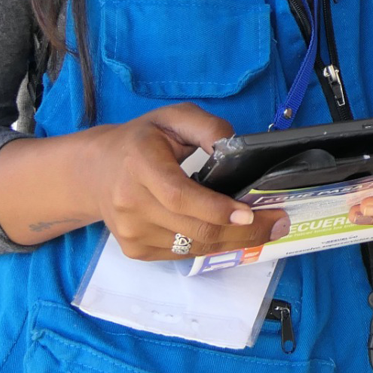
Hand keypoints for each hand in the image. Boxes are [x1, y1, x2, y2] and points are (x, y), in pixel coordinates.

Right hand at [80, 103, 288, 261]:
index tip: (250, 213)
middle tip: (277, 223)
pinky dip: (211, 245)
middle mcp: (130, 204)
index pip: (180, 196)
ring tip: (264, 228)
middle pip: (193, 229)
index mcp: (139, 165)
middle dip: (243, 231)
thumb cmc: (140, 141)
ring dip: (233, 241)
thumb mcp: (172, 118)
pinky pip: (182, 254)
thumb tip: (235, 147)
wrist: (94, 172)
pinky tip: (230, 233)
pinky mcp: (135, 250)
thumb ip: (207, 127)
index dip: (216, 209)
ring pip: (192, 247)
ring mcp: (131, 233)